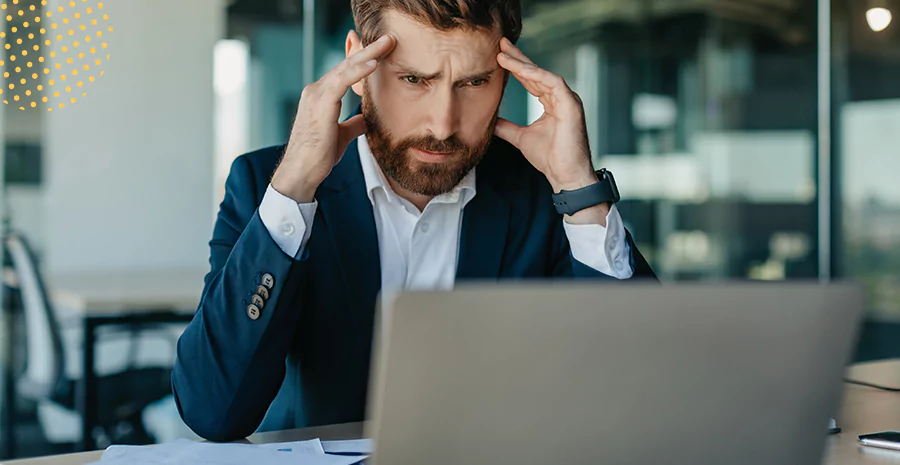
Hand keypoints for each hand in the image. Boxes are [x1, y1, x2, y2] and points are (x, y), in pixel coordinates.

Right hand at [271, 34, 396, 202]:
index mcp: (321, 97)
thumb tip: (364, 119)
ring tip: (386, 43)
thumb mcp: (341, 136)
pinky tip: (373, 64)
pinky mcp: (320, 103)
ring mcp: (316, 95)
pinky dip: (358, 71)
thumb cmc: (317, 156)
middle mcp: (316, 91)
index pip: (345, 73)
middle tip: (389, 39)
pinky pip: (341, 81)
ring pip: (345, 68)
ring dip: (368, 54)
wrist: (301, 172)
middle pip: (346, 65)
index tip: (383, 51)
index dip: (364, 61)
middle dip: (369, 50)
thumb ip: (351, 124)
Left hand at [494, 38, 596, 193]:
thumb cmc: (550, 159)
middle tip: (501, 44)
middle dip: (518, 57)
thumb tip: (490, 120)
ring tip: (504, 55)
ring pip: (543, 75)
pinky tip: (522, 69)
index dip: (515, 67)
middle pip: (537, 72)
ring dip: (523, 64)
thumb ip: (507, 127)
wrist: (566, 176)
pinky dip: (538, 75)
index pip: (532, 79)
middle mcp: (561, 97)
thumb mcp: (521, 138)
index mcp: (552, 103)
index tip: (498, 56)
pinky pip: (554, 83)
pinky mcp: (572, 105)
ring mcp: (568, 100)